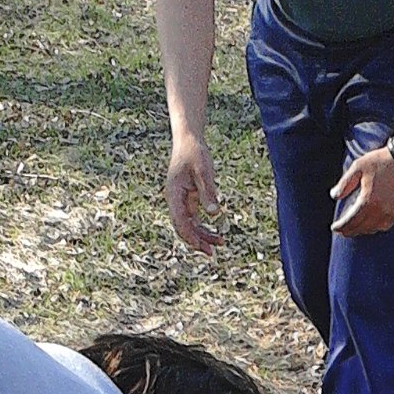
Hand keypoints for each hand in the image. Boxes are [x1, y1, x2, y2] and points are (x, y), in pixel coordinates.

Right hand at [165, 134, 222, 254]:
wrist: (189, 141)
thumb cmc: (195, 153)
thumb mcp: (204, 171)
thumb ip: (208, 193)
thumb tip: (213, 214)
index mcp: (174, 194)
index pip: (180, 221)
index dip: (190, 236)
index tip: (203, 247)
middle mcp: (175, 200)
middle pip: (182, 227)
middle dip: (196, 241)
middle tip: (212, 253)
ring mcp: (181, 201)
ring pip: (190, 226)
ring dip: (202, 236)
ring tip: (220, 244)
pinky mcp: (188, 200)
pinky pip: (195, 220)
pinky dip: (204, 228)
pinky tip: (217, 235)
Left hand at [331, 149, 393, 236]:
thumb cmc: (379, 161)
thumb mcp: (357, 167)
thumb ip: (345, 183)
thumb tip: (334, 196)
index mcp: (368, 200)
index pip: (351, 220)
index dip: (342, 226)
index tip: (334, 228)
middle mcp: (379, 211)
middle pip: (361, 227)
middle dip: (350, 230)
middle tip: (342, 231)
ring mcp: (390, 213)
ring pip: (372, 229)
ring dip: (362, 230)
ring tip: (354, 228)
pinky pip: (384, 226)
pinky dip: (374, 228)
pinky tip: (370, 225)